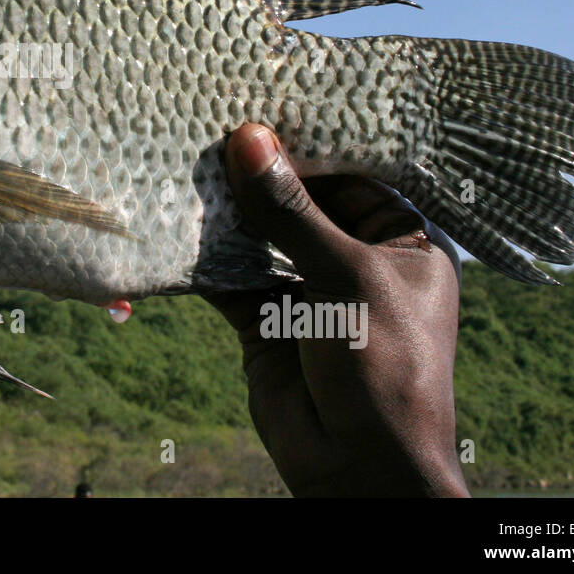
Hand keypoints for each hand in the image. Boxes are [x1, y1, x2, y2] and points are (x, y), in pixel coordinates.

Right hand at [207, 124, 469, 496]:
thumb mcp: (345, 275)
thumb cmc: (383, 365)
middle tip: (208, 124)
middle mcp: (354, 261)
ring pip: (261, 238)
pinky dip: (203, 255)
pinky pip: (230, 277)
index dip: (309, 144)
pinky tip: (173, 222)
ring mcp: (307, 292)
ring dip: (227, 211)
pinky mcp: (265, 321)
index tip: (261, 104)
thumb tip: (248, 140)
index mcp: (401, 244)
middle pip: (300, 204)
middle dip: (259, 174)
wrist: (359, 470)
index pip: (353, 177)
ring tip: (183, 161)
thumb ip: (290, 211)